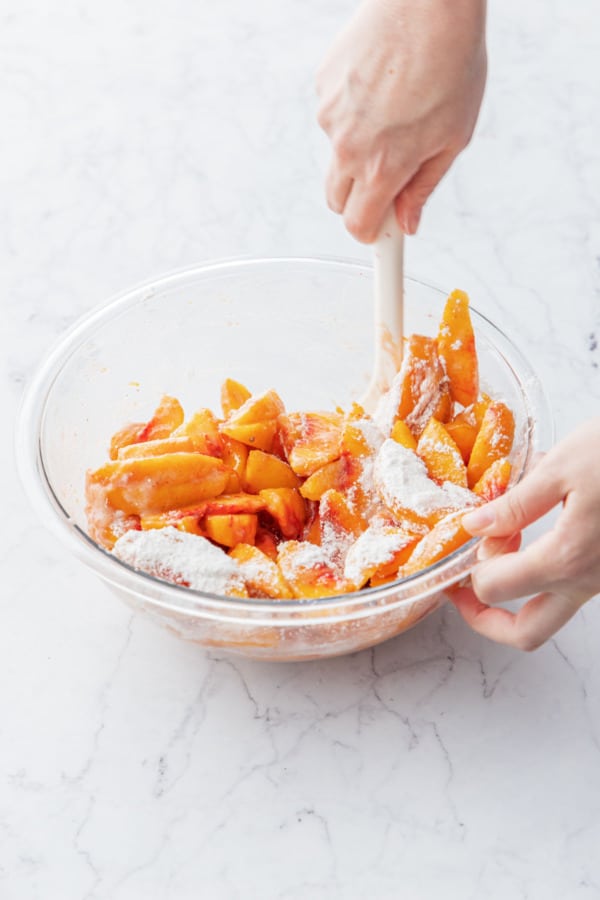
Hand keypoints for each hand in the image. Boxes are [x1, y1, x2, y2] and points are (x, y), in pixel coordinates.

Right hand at [316, 0, 486, 241]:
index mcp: (383, 168)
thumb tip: (408, 223)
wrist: (428, 4)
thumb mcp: (452, 138)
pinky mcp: (323, 87)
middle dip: (359, 198)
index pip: (358, 226)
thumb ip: (423, 187)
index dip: (371, 235)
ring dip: (358, 149)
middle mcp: (348, 148)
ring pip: (337, 154)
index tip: (379, 236)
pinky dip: (353, 112)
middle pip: (338, 199)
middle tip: (390, 178)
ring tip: (395, 110)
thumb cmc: (451, 65)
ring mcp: (330, 117)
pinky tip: (380, 85)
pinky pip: (333, 117)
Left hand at [451, 419, 599, 649]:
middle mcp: (587, 583)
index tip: (469, 537)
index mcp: (566, 558)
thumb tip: (474, 528)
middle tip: (463, 588)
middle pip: (525, 633)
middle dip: (485, 619)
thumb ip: (514, 505)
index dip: (470, 567)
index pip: (493, 589)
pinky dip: (544, 577)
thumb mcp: (563, 466)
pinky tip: (537, 534)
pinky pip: (571, 591)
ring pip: (550, 615)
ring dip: (516, 596)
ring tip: (504, 545)